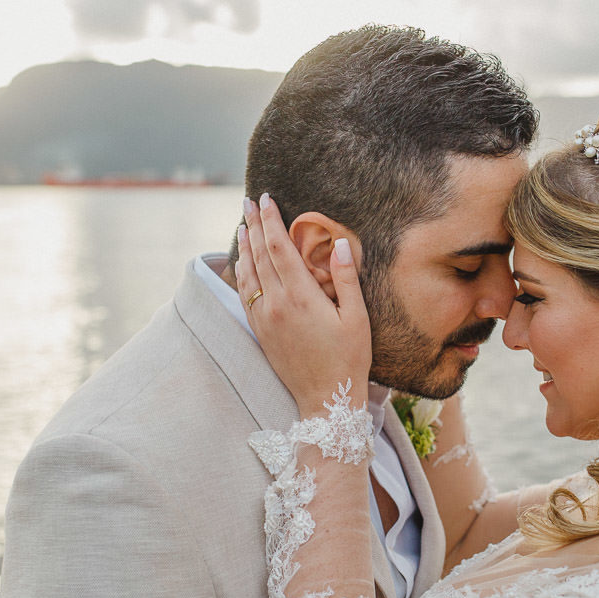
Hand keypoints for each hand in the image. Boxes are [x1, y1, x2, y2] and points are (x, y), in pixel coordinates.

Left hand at [235, 194, 370, 416]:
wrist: (325, 398)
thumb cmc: (348, 359)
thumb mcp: (357, 318)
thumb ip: (346, 279)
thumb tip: (338, 243)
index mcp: (301, 297)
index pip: (279, 248)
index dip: (271, 221)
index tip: (266, 199)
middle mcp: (276, 304)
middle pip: (259, 255)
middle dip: (253, 225)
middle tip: (247, 202)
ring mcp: (264, 318)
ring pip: (247, 273)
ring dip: (243, 246)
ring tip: (241, 225)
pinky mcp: (260, 331)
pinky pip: (244, 294)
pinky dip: (241, 272)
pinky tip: (241, 262)